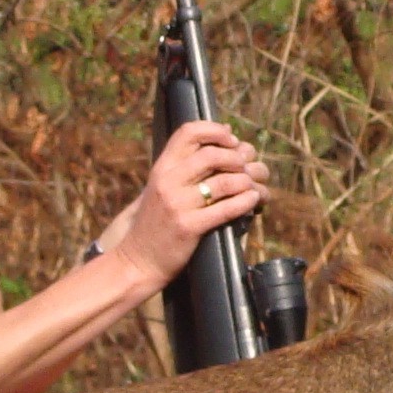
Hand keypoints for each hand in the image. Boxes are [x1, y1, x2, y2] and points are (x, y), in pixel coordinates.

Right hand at [118, 120, 268, 280]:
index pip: (188, 132)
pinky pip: (226, 209)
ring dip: (247, 182)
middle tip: (247, 166)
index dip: (215, 131)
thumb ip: (184, 167)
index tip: (231, 139)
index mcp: (161, 168)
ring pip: (224, 182)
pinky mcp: (189, 227)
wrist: (137, 261)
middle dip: (237, 158)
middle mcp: (168, 181)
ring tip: (254, 185)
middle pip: (212, 155)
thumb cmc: (155, 224)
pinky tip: (253, 200)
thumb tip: (223, 137)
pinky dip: (246, 202)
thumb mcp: (160, 188)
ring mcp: (177, 204)